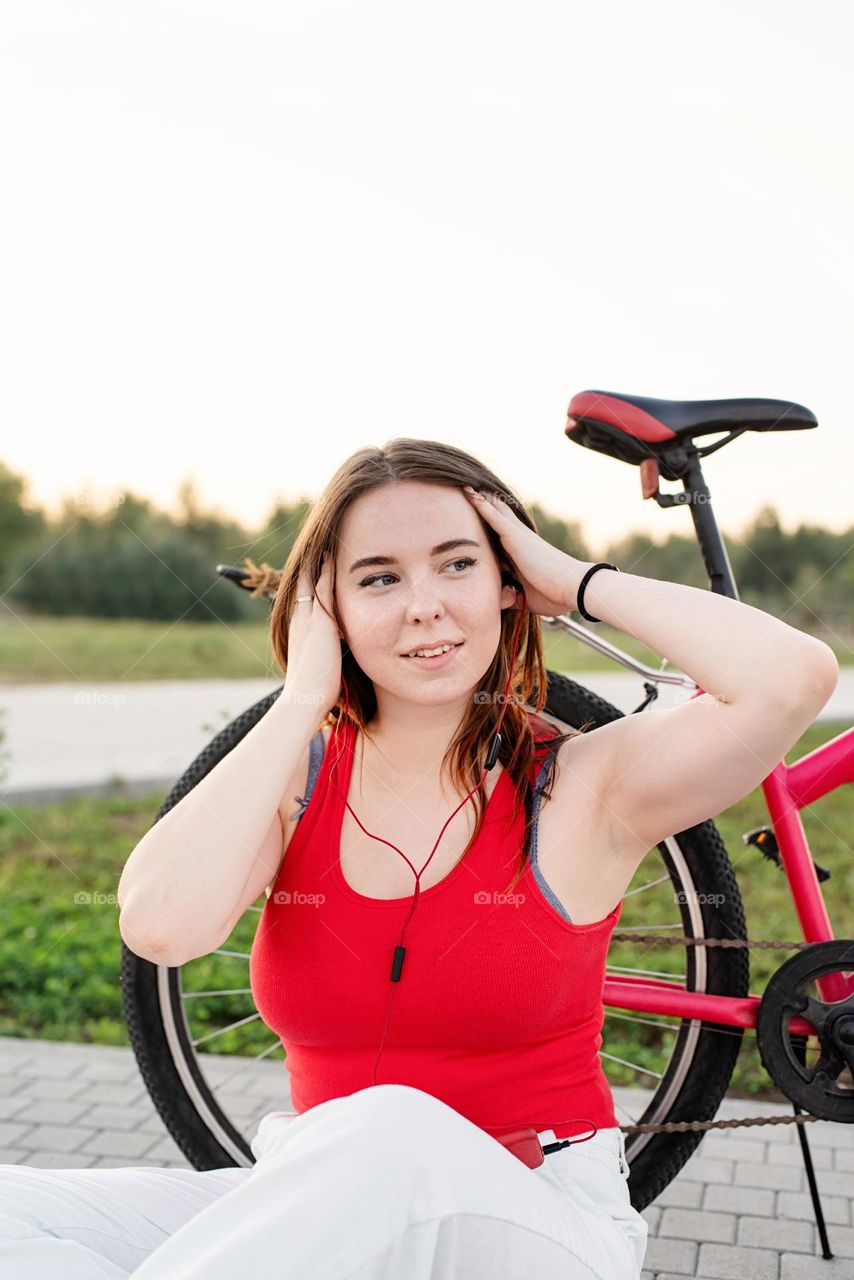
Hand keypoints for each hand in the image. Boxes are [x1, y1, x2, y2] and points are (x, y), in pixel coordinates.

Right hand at [283, 553, 342, 714]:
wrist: (304, 698)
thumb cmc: (313, 692)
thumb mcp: (319, 670)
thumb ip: (326, 660)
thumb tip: (334, 666)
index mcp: (298, 632)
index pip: (304, 603)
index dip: (309, 587)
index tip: (314, 573)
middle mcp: (299, 620)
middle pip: (303, 587)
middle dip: (310, 570)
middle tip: (316, 549)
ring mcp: (307, 618)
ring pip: (311, 583)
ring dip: (317, 565)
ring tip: (324, 545)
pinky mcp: (320, 619)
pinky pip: (323, 587)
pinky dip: (325, 571)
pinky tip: (330, 556)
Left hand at [462, 486, 580, 616]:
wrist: (573, 587)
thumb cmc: (554, 593)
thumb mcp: (525, 595)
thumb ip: (511, 594)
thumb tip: (500, 598)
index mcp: (522, 552)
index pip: (504, 533)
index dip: (493, 521)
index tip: (480, 514)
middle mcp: (520, 538)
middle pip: (500, 515)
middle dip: (487, 504)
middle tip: (471, 490)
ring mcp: (517, 536)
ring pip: (495, 511)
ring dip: (481, 499)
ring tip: (466, 486)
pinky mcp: (514, 537)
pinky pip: (494, 517)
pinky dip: (481, 505)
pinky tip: (471, 494)